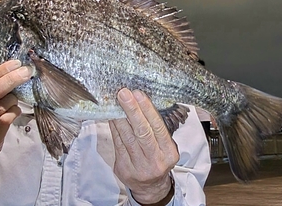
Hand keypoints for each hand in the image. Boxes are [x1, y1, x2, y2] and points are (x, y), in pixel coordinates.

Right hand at [0, 60, 31, 175]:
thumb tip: (8, 73)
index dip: (0, 72)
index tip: (15, 64)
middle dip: (10, 80)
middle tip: (25, 72)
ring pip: (0, 107)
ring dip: (13, 98)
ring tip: (16, 98)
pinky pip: (5, 121)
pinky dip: (14, 112)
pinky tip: (15, 110)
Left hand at [109, 89, 178, 204]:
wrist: (150, 187)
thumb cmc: (157, 158)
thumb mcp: (164, 145)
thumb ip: (155, 127)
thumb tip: (140, 100)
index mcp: (169, 152)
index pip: (158, 127)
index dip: (147, 109)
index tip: (138, 94)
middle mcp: (155, 161)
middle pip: (142, 132)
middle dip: (132, 110)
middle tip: (124, 93)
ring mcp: (138, 167)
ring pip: (127, 137)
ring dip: (120, 117)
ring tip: (116, 101)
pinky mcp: (123, 169)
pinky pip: (117, 144)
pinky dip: (114, 127)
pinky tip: (112, 116)